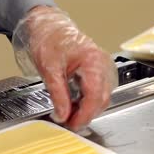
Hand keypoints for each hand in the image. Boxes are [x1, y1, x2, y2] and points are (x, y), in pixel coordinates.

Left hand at [13, 6, 117, 130]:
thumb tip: (62, 115)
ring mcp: (104, 68)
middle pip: (102, 99)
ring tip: (68, 115)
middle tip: (68, 123)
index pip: (95, 95)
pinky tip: (74, 105)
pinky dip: (87, 102)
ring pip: (102, 98)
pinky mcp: (100, 72)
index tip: (72, 125)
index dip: (85, 114)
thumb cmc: (49, 41)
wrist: (49, 28)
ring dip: (87, 110)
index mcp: (93, 61)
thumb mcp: (49, 69)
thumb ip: (58, 94)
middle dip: (86, 115)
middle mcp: (103, 64)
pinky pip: (99, 92)